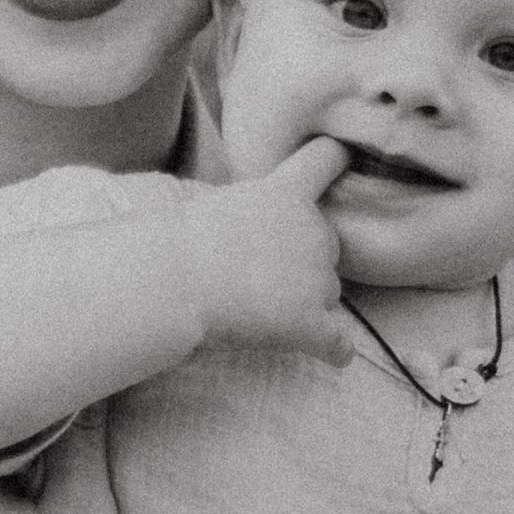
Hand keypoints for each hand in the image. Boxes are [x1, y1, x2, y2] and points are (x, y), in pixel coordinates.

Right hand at [186, 136, 352, 362]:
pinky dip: (334, 350)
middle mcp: (312, 228)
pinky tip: (330, 355)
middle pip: (328, 246)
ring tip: (262, 312)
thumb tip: (250, 236)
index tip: (342, 163)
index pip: (328, 157)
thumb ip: (251, 213)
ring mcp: (317, 277)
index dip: (337, 162)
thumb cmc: (175, 244)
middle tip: (261, 277)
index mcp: (285, 193)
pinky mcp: (310, 321)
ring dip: (307, 304)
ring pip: (329, 295)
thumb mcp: (215, 207)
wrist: (171, 280)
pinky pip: (338, 343)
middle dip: (305, 262)